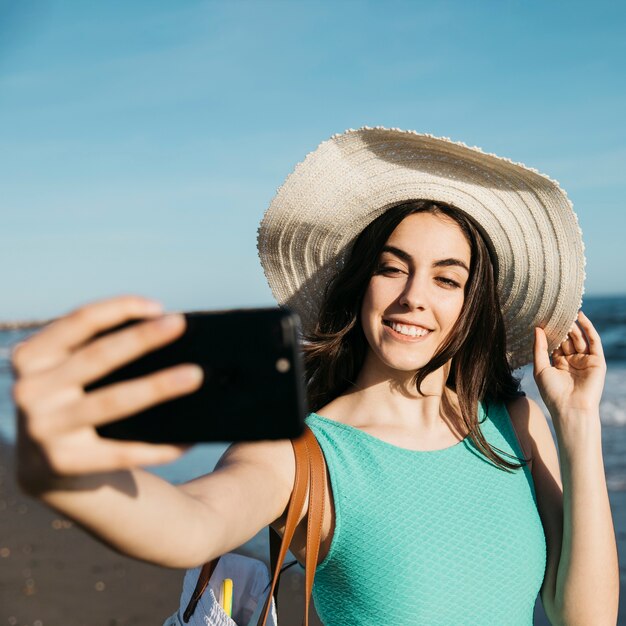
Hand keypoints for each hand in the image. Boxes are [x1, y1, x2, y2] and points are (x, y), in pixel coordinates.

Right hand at [11, 295, 202, 489]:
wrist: (41, 465)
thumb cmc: (70, 401)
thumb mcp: (66, 372)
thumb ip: (95, 352)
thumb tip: (164, 334)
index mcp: (32, 357)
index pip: (79, 322)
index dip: (118, 309)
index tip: (158, 306)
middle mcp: (31, 390)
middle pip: (97, 357)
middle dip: (141, 338)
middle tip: (180, 324)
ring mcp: (44, 429)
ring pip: (112, 401)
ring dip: (158, 386)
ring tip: (195, 375)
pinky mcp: (62, 463)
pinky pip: (121, 453)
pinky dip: (158, 446)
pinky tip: (187, 439)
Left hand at [533, 310, 605, 418]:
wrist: (571, 408)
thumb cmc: (552, 392)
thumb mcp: (541, 368)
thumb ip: (539, 348)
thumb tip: (537, 328)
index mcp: (558, 364)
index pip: (555, 344)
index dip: (550, 332)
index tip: (542, 318)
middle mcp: (572, 361)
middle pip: (567, 340)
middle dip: (562, 327)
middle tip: (555, 312)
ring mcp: (585, 361)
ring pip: (579, 338)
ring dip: (573, 326)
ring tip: (565, 312)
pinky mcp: (597, 361)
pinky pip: (594, 341)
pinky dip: (588, 328)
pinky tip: (581, 316)